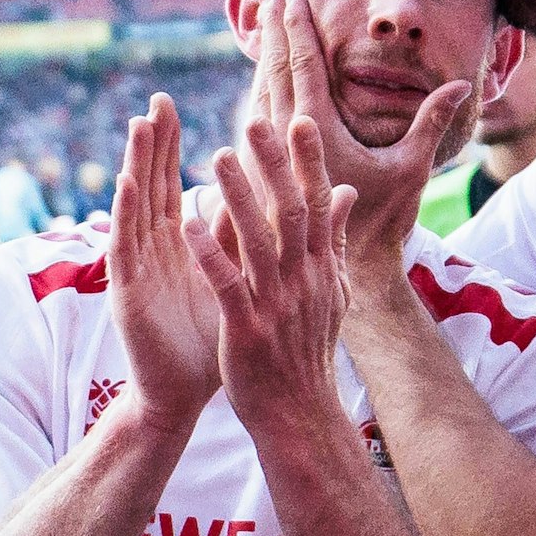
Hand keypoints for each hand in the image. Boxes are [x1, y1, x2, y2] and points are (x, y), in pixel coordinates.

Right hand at [108, 93, 221, 429]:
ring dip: (136, 166)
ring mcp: (136, 269)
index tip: (171, 105)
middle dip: (152, 144)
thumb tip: (272, 195)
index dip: (170, 147)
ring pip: (134, 208)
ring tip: (139, 127)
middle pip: (149, 186)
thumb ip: (247, 237)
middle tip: (156, 102)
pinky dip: (125, 214)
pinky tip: (126, 184)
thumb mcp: (236, 278)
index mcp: (177, 244)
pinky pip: (124, 247)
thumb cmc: (211, 337)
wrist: (185, 393)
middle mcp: (151, 250)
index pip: (171, 184)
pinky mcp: (126, 293)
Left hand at [185, 114, 357, 430]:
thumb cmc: (307, 350)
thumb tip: (348, 193)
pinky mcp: (246, 330)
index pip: (317, 205)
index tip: (299, 120)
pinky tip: (188, 223)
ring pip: (257, 242)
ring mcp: (276, 305)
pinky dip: (209, 252)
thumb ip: (333, 241)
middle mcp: (303, 281)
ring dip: (238, 197)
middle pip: (290, 212)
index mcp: (320, 269)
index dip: (308, 163)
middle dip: (273, 166)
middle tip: (255, 122)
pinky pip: (226, 284)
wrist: (298, 414)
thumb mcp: (332, 293)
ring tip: (217, 156)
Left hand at [248, 0, 469, 269]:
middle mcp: (286, 144)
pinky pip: (256, 120)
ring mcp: (271, 161)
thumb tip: (460, 85)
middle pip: (273, 72)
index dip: (296, 27)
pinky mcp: (267, 173)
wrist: (353, 276)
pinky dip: (256, 90)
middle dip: (273, 29)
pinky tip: (256, 76)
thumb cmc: (383, 223)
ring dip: (260, 56)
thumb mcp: (411, 169)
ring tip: (259, 21)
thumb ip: (431, 122)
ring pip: (258, 95)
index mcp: (316, 134)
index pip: (302, 66)